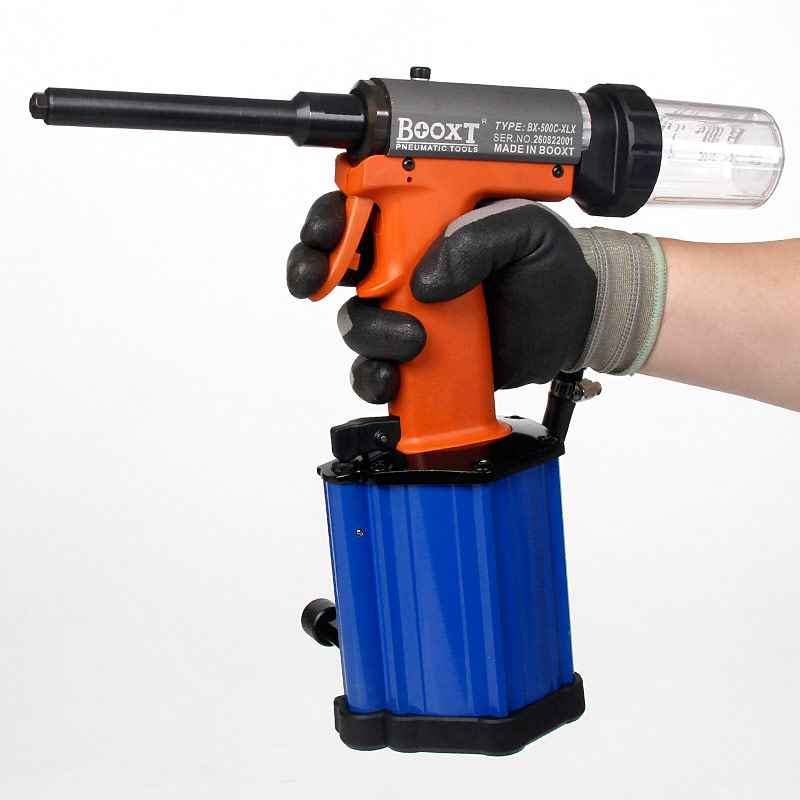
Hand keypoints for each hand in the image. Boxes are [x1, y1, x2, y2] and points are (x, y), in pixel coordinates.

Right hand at [287, 195, 599, 402]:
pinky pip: (374, 370)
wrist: (571, 325)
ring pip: (352, 322)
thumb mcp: (526, 231)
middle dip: (315, 268)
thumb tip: (428, 280)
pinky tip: (393, 377)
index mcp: (423, 223)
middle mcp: (403, 268)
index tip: (329, 233)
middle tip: (322, 278)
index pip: (359, 210)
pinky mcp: (414, 360)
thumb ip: (481, 236)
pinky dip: (373, 377)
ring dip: (366, 332)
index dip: (330, 219)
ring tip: (412, 338)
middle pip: (334, 265)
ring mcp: (405, 316)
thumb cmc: (547, 269)